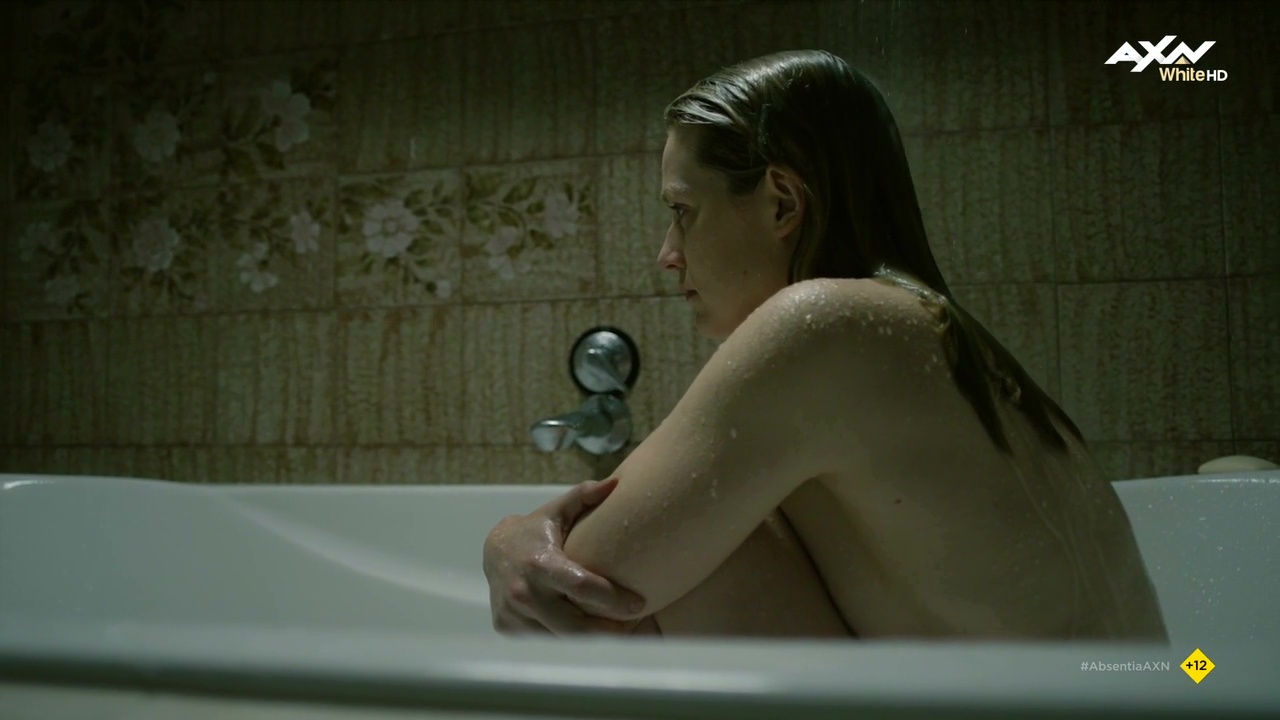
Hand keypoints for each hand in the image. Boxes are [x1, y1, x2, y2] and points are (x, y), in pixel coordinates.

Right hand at [483, 477, 647, 635]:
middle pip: (574, 626)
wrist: (495, 551)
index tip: (639, 603)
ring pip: (561, 641)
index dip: (613, 599)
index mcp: (539, 563)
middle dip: (608, 630)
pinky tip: (589, 635)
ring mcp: (514, 615)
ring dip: (592, 640)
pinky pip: (546, 642)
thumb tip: (615, 483)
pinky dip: (569, 642)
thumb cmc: (536, 531)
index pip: (581, 587)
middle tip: (633, 626)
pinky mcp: (508, 629)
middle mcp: (524, 593)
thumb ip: (584, 495)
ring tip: (617, 632)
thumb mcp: (558, 510)